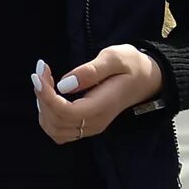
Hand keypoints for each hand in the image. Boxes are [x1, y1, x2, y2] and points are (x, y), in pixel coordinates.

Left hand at [33, 45, 161, 144]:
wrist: (147, 79)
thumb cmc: (131, 65)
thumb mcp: (115, 58)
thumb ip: (91, 71)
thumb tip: (64, 85)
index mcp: (102, 106)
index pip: (64, 112)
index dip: (46, 94)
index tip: (40, 70)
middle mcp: (95, 122)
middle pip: (55, 122)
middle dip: (42, 96)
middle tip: (42, 70)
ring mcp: (91, 126)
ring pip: (54, 130)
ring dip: (43, 107)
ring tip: (44, 81)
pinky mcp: (87, 124)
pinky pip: (60, 130)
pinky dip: (48, 115)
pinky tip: (49, 94)